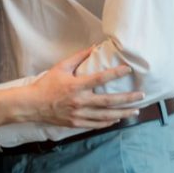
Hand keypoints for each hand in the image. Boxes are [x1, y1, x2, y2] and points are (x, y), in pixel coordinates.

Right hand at [22, 48, 143, 127]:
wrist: (32, 104)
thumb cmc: (46, 84)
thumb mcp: (60, 68)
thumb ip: (77, 58)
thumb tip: (94, 48)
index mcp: (76, 86)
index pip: (100, 79)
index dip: (115, 73)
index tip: (128, 70)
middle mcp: (79, 101)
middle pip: (109, 101)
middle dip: (128, 98)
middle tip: (141, 95)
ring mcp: (79, 114)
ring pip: (106, 116)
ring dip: (123, 113)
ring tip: (136, 110)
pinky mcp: (76, 123)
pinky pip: (97, 124)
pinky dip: (109, 122)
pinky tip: (117, 119)